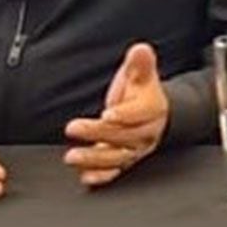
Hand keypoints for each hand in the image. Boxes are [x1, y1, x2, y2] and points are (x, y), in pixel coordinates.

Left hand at [63, 43, 169, 187]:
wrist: (154, 114)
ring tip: (72, 156)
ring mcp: (135, 150)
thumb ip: (140, 63)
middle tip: (74, 128)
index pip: (140, 113)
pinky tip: (86, 176)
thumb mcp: (142, 74)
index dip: (124, 115)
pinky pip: (115, 171)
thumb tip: (141, 50)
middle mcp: (146, 133)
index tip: (108, 114)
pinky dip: (101, 176)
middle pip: (124, 136)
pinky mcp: (125, 161)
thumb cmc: (143, 93)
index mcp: (152, 110)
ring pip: (117, 157)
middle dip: (98, 133)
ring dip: (94, 159)